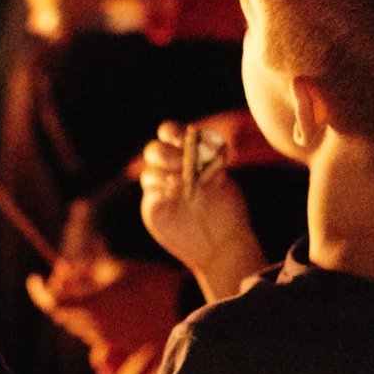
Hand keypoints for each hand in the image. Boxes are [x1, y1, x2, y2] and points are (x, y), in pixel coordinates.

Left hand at [27, 252, 182, 373]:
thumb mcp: (116, 268)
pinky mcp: (122, 348)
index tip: (36, 278)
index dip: (39, 291)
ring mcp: (109, 341)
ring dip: (79, 309)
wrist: (186, 306)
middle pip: (65, 316)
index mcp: (92, 307)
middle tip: (67, 276)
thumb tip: (66, 273)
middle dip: (62, 296)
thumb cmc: (150, 282)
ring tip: (93, 288)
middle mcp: (96, 328)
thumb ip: (86, 272)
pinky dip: (96, 321)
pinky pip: (99, 336)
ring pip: (81, 327)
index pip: (53, 303)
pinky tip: (110, 305)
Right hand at [139, 120, 264, 296]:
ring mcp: (159, 189)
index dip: (172, 131)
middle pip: (153, 151)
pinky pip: (151, 195)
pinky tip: (174, 193)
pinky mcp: (154, 208)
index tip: (185, 137)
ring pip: (148, 173)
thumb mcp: (225, 182)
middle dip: (167, 154)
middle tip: (183, 163)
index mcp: (183, 155)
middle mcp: (168, 170)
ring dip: (164, 174)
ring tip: (182, 183)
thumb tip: (214, 145)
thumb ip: (216, 164)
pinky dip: (161, 191)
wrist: (222, 242)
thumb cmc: (225, 208)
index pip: (168, 134)